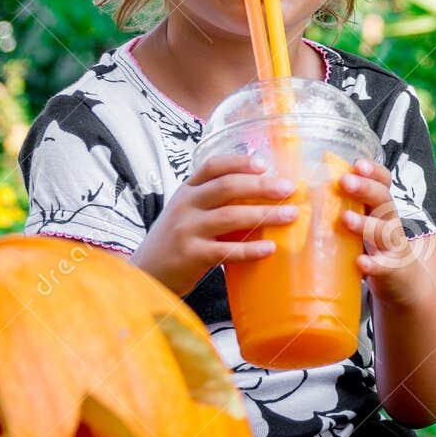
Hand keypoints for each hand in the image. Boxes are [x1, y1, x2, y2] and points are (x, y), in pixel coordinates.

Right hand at [130, 152, 297, 295]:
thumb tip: (262, 191)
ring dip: (264, 214)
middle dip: (262, 186)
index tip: (265, 164)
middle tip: (289, 189)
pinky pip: (226, 250)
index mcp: (186, 191)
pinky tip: (270, 248)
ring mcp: (186, 230)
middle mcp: (185, 206)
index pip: (213, 166)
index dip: (240, 162)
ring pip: (230, 216)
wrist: (145, 274)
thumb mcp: (186, 213)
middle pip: (227, 187)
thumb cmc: (175, 241)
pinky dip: (250, 249)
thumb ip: (213, 201)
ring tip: (290, 215)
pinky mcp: (191, 256)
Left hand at [337, 158, 422, 301]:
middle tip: (345, 182)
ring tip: (345, 218)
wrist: (403, 283)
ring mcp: (393, 246)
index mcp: (380, 208)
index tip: (357, 164)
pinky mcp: (392, 270)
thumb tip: (300, 189)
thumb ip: (342, 209)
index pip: (383, 183)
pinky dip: (373, 264)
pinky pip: (384, 266)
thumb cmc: (374, 248)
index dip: (374, 171)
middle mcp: (389, 222)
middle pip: (383, 200)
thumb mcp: (364, 224)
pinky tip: (361, 262)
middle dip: (365, 189)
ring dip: (365, 224)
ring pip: (383, 231)